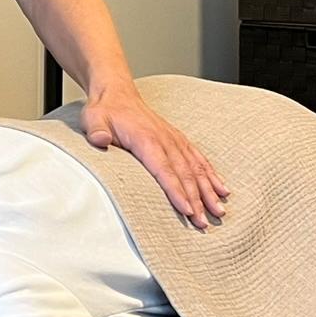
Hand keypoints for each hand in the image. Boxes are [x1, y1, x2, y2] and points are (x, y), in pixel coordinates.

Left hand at [82, 84, 229, 229]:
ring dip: (208, 190)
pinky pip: (198, 158)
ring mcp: (174, 139)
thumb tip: (100, 139)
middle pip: (184, 174)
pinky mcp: (178, 140)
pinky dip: (211, 174)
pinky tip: (222, 189)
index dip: (176, 191)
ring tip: (219, 212)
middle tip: (203, 223)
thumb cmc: (105, 110)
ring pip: (196, 168)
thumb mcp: (94, 118)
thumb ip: (97, 131)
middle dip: (196, 200)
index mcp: (146, 139)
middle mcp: (165, 140)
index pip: (164, 169)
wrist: (117, 93)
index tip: (188, 211)